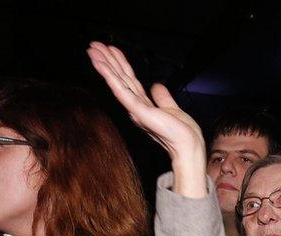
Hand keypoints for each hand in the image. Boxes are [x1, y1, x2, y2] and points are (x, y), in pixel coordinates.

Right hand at [87, 42, 205, 195]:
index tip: (110, 49)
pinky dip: (110, 77)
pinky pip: (121, 90)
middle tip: (94, 45)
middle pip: (119, 77)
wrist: (188, 145)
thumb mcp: (171, 108)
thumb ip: (162, 97)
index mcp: (142, 104)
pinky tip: (101, 65)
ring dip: (103, 65)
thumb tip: (156, 86)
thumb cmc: (181, 133)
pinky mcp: (138, 111)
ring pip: (116, 81)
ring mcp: (135, 108)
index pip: (128, 79)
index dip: (119, 63)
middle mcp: (135, 105)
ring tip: (92, 50)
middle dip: (107, 60)